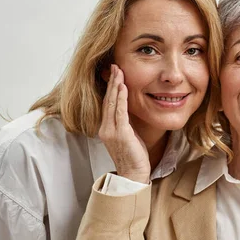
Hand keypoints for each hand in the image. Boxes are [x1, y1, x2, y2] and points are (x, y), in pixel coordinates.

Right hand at [98, 64, 150, 183]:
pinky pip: (120, 112)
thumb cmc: (134, 156)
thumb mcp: (129, 134)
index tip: (114, 73)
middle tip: (114, 66)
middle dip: (111, 82)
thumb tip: (131, 107)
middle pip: (108, 100)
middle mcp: (105, 128)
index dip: (110, 88)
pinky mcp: (120, 134)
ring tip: (118, 71)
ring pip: (112, 103)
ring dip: (116, 86)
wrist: (134, 174)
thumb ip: (127, 121)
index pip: (108, 103)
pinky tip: (123, 86)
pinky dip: (121, 98)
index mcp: (106, 128)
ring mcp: (111, 131)